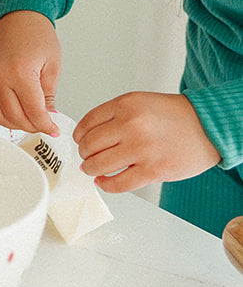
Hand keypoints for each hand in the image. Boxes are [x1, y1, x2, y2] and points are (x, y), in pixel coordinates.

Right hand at [0, 11, 60, 134]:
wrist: (18, 16)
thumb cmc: (37, 34)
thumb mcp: (52, 65)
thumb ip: (49, 95)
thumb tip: (47, 116)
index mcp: (20, 72)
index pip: (33, 112)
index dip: (46, 125)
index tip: (54, 129)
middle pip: (15, 117)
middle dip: (33, 126)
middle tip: (44, 124)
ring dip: (15, 124)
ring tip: (30, 120)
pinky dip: (1, 114)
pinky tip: (15, 112)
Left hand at [74, 92, 220, 192]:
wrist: (207, 126)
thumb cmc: (175, 115)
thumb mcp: (140, 102)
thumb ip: (115, 115)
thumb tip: (90, 134)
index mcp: (125, 105)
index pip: (87, 122)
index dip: (79, 135)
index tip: (79, 141)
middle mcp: (130, 125)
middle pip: (89, 144)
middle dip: (84, 153)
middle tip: (86, 156)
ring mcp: (141, 149)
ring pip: (98, 164)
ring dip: (90, 169)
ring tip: (92, 169)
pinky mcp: (152, 171)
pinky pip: (118, 183)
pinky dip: (106, 184)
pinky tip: (104, 181)